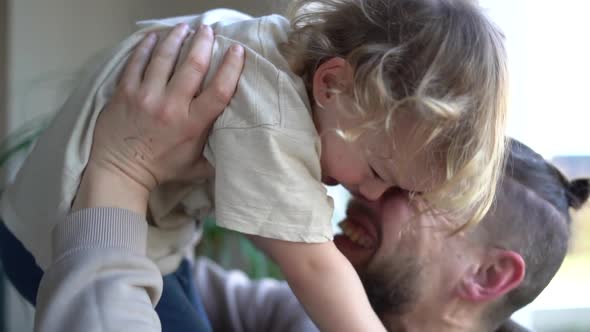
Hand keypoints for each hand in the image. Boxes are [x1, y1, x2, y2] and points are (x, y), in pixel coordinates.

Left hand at [73, 23, 244, 212]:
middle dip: (204, 42)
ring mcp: (146, 96)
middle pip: (193, 65)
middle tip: (208, 30)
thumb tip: (239, 146)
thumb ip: (217, 154)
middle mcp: (171, 106)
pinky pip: (137, 61)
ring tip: (184, 27)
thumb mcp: (197, 166)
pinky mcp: (125, 92)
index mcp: (192, 124)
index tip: (237, 50)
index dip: (231, 67)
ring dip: (177, 38)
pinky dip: (146, 46)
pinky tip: (154, 36)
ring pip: (165, 57)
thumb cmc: (161, 168)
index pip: (219, 90)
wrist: (120, 171)